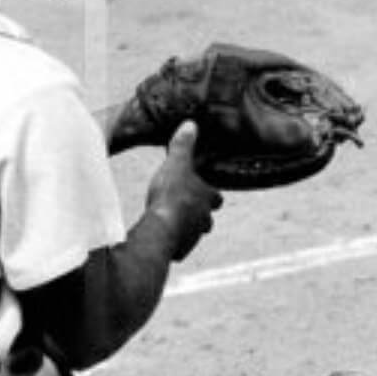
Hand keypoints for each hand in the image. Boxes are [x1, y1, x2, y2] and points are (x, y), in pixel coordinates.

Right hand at [144, 121, 222, 261]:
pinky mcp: (181, 250)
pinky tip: (163, 239)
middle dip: (200, 215)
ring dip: (187, 229)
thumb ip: (182, 145)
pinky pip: (180, 248)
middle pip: (208, 219)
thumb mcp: (175, 164)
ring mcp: (194, 237)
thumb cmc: (170, 195)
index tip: (205, 192)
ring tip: (174, 225)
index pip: (216, 197)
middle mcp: (205, 219)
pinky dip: (174, 244)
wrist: (160, 229)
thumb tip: (190, 124)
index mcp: (207, 198)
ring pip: (195, 234)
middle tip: (188, 210)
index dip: (210, 194)